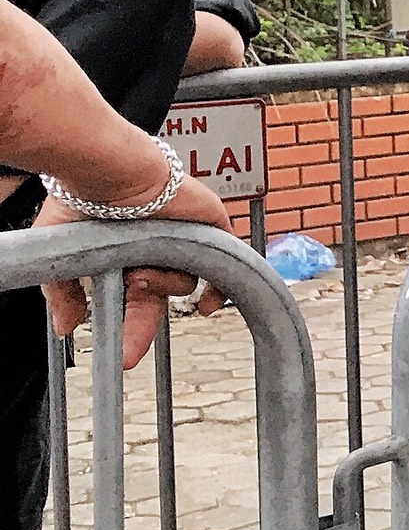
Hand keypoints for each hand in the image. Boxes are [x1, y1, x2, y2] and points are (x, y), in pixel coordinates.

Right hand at [36, 176, 235, 368]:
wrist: (113, 172)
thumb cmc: (84, 201)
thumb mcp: (63, 254)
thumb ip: (64, 292)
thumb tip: (65, 327)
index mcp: (126, 255)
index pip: (133, 301)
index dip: (130, 329)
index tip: (123, 356)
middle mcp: (155, 248)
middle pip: (160, 298)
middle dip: (142, 327)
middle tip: (127, 353)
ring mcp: (184, 238)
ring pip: (184, 282)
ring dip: (162, 286)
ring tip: (139, 272)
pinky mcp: (211, 227)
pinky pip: (224, 263)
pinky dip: (219, 285)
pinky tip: (209, 302)